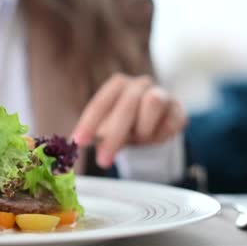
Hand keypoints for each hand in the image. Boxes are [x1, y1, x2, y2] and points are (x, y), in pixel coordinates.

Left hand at [71, 73, 186, 168]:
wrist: (156, 124)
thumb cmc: (125, 124)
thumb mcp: (106, 129)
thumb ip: (90, 135)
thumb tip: (67, 147)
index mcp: (117, 85)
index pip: (100, 103)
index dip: (88, 123)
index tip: (79, 142)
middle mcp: (139, 84)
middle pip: (126, 105)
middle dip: (114, 136)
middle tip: (103, 161)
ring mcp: (162, 93)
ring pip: (153, 103)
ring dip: (142, 129)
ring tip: (139, 139)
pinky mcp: (179, 109)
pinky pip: (170, 122)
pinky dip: (160, 135)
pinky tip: (155, 137)